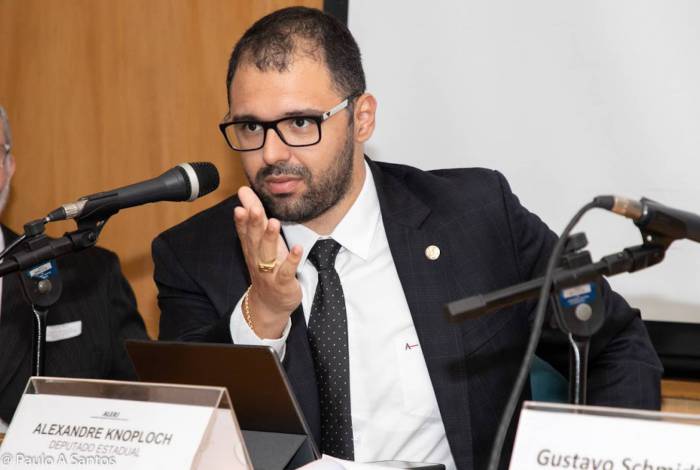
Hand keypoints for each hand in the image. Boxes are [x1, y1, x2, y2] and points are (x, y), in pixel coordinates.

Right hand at [234, 186, 302, 337]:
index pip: (245, 231)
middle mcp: (258, 259)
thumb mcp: (260, 242)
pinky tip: (297, 249)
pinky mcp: (283, 283)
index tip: (240, 202)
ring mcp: (269, 272)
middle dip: (254, 224)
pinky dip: (292, 260)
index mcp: (252, 249)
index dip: (242, 218)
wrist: (269, 304)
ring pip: (267, 254)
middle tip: (254, 208)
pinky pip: (287, 271)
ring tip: (274, 222)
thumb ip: (254, 218)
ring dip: (270, 238)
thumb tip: (244, 192)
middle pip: (254, 239)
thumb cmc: (267, 268)